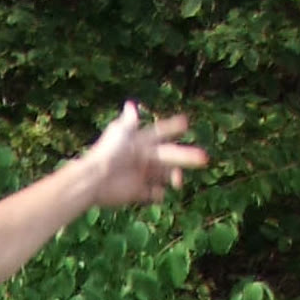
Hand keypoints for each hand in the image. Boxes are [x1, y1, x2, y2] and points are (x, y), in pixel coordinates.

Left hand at [85, 102, 207, 208]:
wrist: (95, 179)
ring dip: (175, 176)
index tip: (186, 123)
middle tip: (204, 158)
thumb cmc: (108, 153)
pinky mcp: (136, 193)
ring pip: (165, 175)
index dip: (173, 128)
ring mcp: (141, 176)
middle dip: (187, 156)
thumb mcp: (120, 133)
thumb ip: (128, 122)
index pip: (160, 132)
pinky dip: (159, 194)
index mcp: (140, 141)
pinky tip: (159, 193)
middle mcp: (143, 158)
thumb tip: (131, 105)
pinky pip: (154, 194)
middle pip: (170, 156)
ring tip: (177, 181)